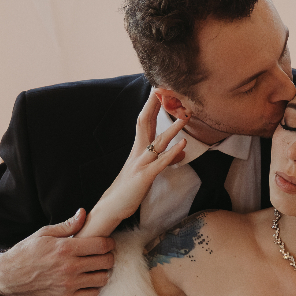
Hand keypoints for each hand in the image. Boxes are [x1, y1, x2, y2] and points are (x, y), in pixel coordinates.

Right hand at [0, 210, 114, 295]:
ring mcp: (68, 284)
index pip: (101, 245)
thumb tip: (83, 213)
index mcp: (65, 248)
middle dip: (108, 256)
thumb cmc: (26, 252)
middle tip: (102, 255)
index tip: (106, 242)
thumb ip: (67, 225)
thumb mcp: (44, 233)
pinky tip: (87, 281)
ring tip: (95, 268)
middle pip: (106, 262)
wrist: (8, 276)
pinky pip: (92, 295)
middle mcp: (69, 267)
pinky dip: (94, 288)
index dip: (109, 242)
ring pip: (102, 279)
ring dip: (102, 272)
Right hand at [84, 92, 187, 237]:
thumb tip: (183, 149)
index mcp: (138, 148)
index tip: (159, 88)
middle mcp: (138, 152)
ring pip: (157, 142)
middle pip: (146, 122)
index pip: (145, 120)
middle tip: (164, 88)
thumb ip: (166, 157)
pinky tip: (184, 144)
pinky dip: (172, 153)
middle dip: (155, 105)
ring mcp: (140, 163)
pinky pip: (160, 162)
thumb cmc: (130, 188)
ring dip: (172, 129)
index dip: (152, 104)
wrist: (111, 207)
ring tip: (185, 117)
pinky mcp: (144, 177)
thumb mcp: (150, 170)